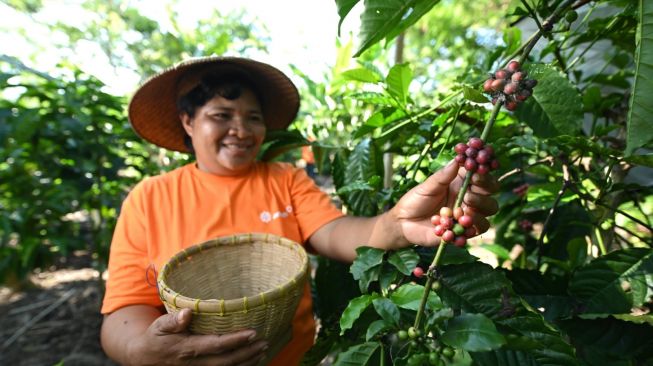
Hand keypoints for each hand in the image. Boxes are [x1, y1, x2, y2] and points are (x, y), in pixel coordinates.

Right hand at [127, 308, 267, 365]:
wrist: (145, 358)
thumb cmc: (156, 337)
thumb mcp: (159, 326)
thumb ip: (173, 320)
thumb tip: (188, 312)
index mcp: (188, 349)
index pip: (216, 345)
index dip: (236, 340)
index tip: (253, 332)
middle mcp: (196, 363)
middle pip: (227, 361)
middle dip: (248, 353)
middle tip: (264, 342)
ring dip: (247, 362)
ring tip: (263, 351)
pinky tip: (252, 361)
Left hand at [390, 159, 498, 246]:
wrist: (403, 221)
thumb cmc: (416, 199)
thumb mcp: (427, 186)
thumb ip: (443, 176)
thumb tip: (457, 160)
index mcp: (463, 185)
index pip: (483, 178)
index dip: (484, 175)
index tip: (476, 174)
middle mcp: (469, 201)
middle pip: (491, 199)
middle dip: (482, 197)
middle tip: (468, 196)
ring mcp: (467, 218)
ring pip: (486, 219)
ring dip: (477, 216)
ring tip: (460, 214)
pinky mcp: (461, 233)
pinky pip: (472, 234)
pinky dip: (465, 232)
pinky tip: (452, 231)